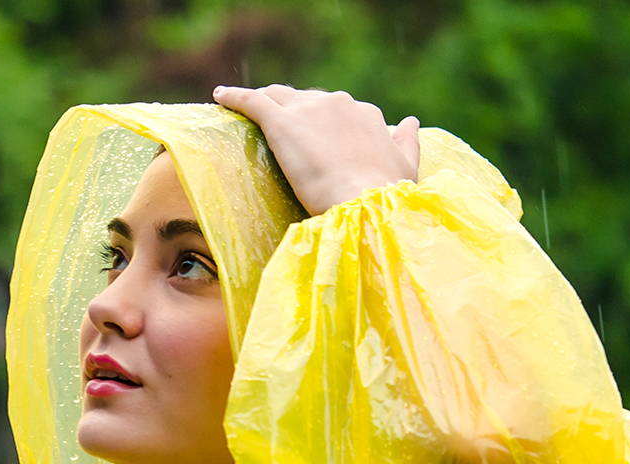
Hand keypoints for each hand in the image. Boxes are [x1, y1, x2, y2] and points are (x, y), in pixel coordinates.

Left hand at [212, 84, 418, 215]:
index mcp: (364, 115)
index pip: (336, 110)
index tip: (311, 132)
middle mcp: (338, 104)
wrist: (365, 202)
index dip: (321, 120)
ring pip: (278, 96)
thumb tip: (408, 122)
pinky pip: (252, 101)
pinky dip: (235, 97)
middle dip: (291, 110)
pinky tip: (220, 97)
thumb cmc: (386, 194)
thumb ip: (406, 142)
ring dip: (262, 99)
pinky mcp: (282, 122)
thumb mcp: (405, 166)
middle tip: (276, 126)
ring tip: (244, 105)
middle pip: (306, 100)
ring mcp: (309, 111)